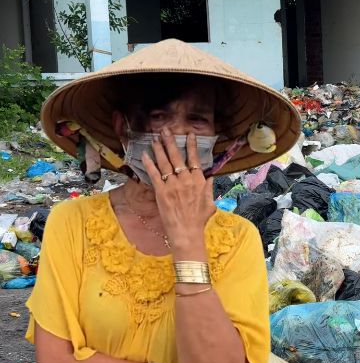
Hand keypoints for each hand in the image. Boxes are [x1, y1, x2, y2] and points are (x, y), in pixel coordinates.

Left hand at [141, 128, 215, 252]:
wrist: (187, 232)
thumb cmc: (199, 220)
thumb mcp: (210, 203)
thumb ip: (210, 189)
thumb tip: (211, 177)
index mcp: (199, 181)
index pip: (195, 158)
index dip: (191, 145)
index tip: (189, 134)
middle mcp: (186, 180)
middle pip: (177, 157)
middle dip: (170, 142)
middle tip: (165, 130)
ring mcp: (173, 185)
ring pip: (164, 162)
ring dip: (159, 149)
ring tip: (154, 139)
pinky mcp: (161, 192)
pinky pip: (154, 174)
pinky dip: (149, 164)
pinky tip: (145, 155)